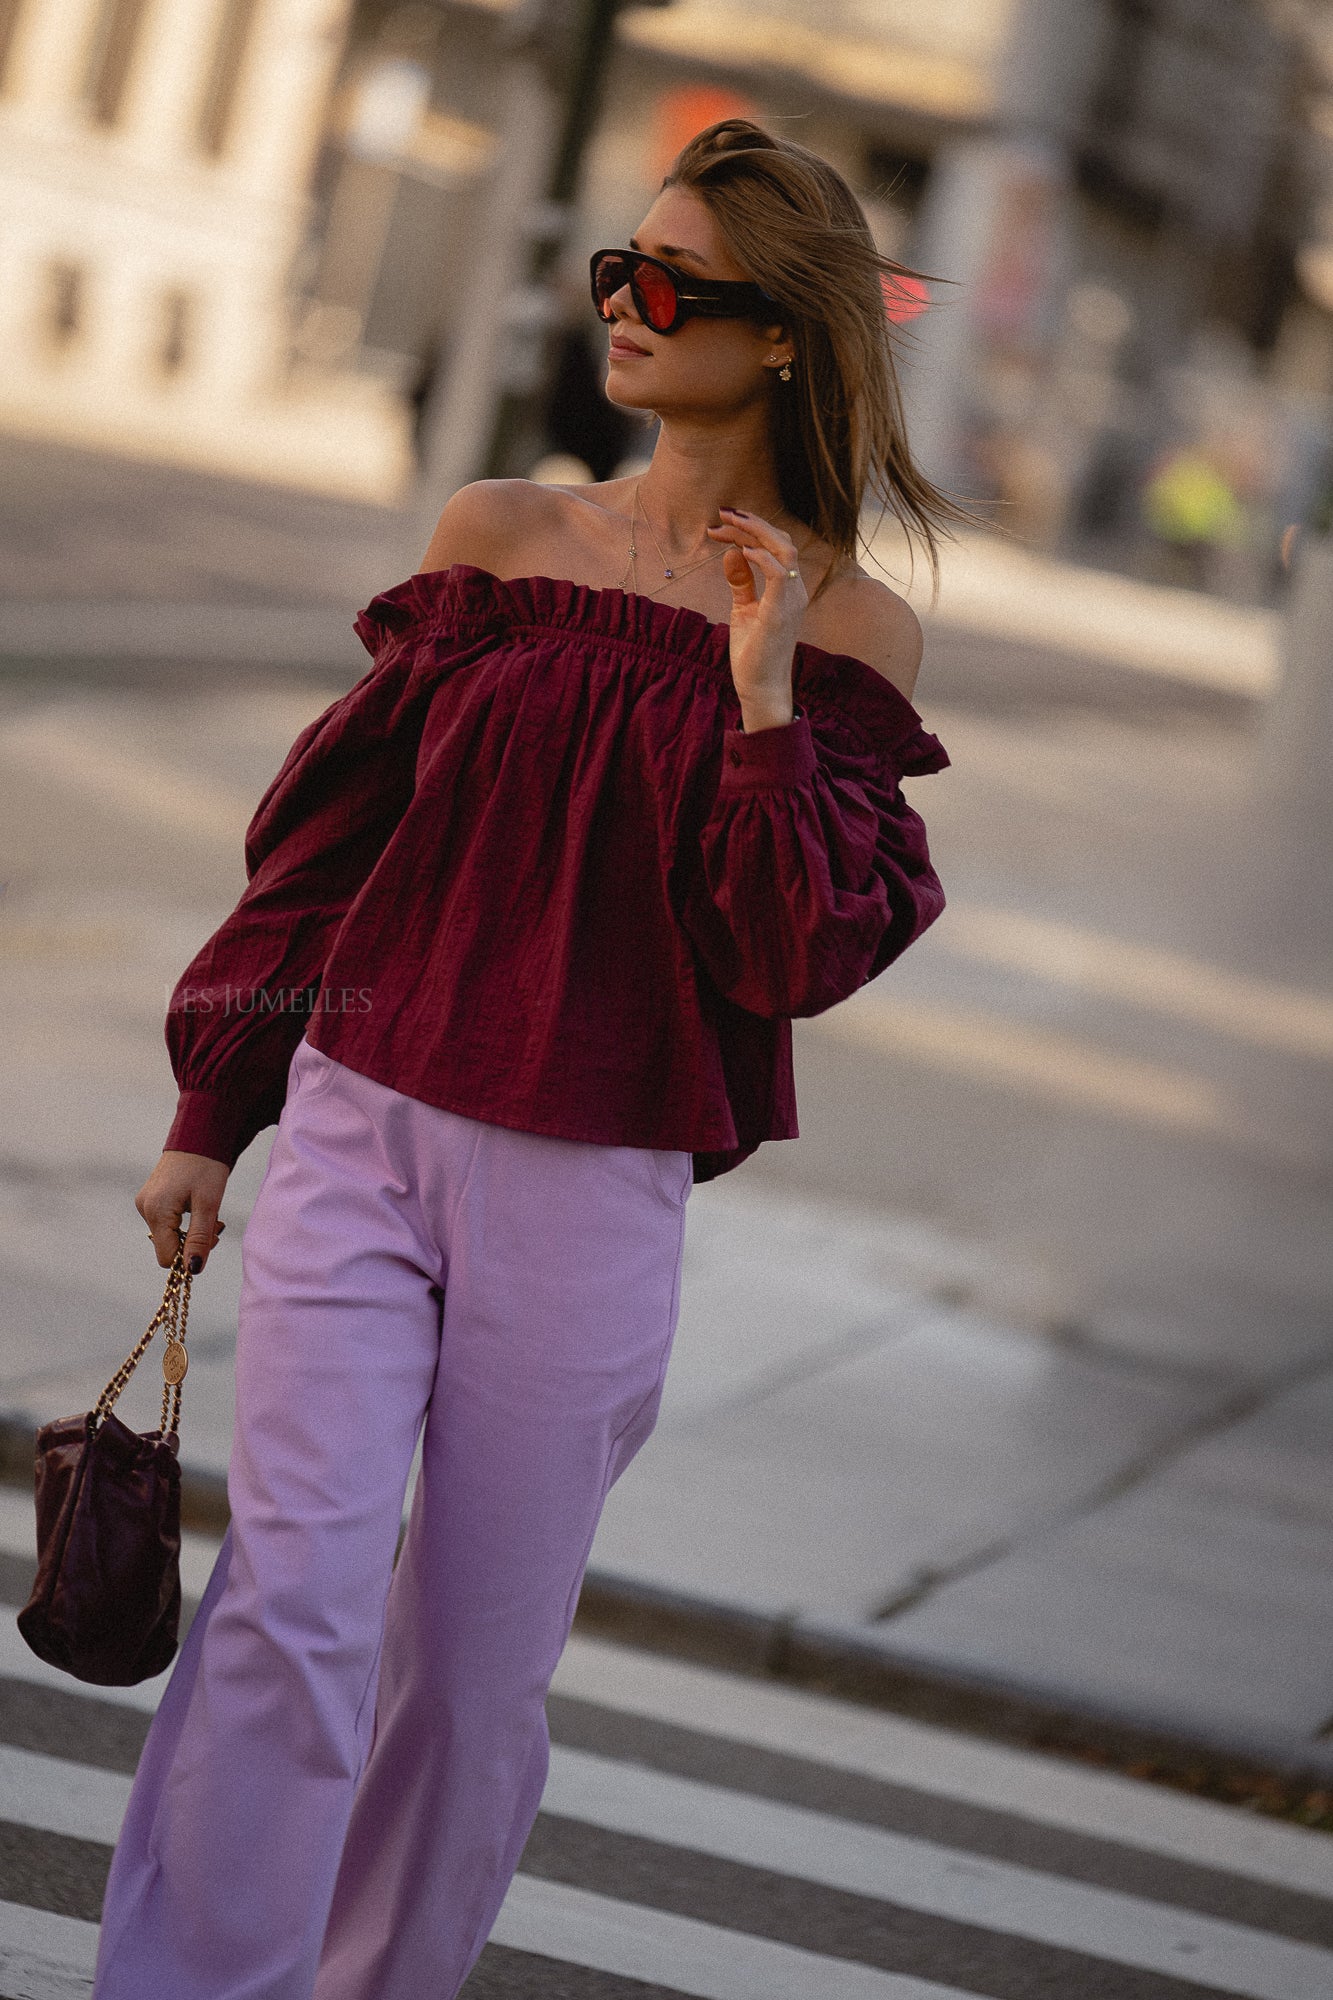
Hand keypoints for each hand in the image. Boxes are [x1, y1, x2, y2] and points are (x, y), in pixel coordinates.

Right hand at [137, 1151, 229, 1272]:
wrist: (199, 1135)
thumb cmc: (206, 1166)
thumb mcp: (208, 1204)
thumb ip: (200, 1238)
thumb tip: (192, 1270)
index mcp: (156, 1211)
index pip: (166, 1257)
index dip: (189, 1256)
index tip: (212, 1239)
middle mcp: (144, 1208)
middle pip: (168, 1246)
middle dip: (194, 1241)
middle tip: (216, 1223)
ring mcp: (145, 1203)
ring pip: (169, 1235)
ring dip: (191, 1230)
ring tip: (208, 1209)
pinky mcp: (151, 1198)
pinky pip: (167, 1222)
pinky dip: (184, 1220)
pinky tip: (196, 1205)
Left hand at [705, 508, 805, 731]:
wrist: (760, 687)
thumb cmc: (753, 652)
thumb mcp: (743, 609)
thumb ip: (740, 581)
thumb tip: (732, 553)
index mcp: (788, 588)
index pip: (775, 545)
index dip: (750, 529)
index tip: (720, 524)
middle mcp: (796, 589)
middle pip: (781, 540)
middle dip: (750, 523)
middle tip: (722, 515)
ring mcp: (792, 599)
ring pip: (783, 549)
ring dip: (755, 532)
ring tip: (728, 523)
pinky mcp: (781, 612)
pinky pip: (778, 572)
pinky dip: (760, 556)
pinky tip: (739, 550)